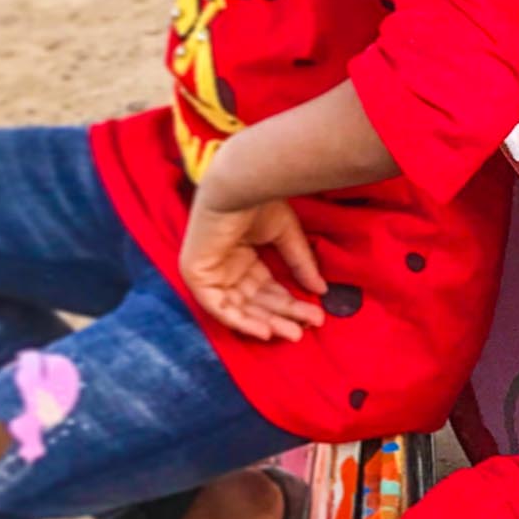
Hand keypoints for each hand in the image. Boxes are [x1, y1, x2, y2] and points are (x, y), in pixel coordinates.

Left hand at [179, 190, 327, 342]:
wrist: (237, 185)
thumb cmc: (259, 201)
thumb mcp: (286, 235)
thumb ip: (300, 263)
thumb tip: (321, 291)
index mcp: (243, 255)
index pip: (267, 288)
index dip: (290, 303)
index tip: (315, 315)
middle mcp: (226, 267)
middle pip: (256, 301)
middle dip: (281, 316)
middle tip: (305, 329)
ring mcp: (210, 274)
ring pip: (240, 309)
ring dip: (266, 322)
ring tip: (291, 333)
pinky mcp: (197, 277)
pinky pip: (219, 308)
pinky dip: (242, 321)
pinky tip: (265, 331)